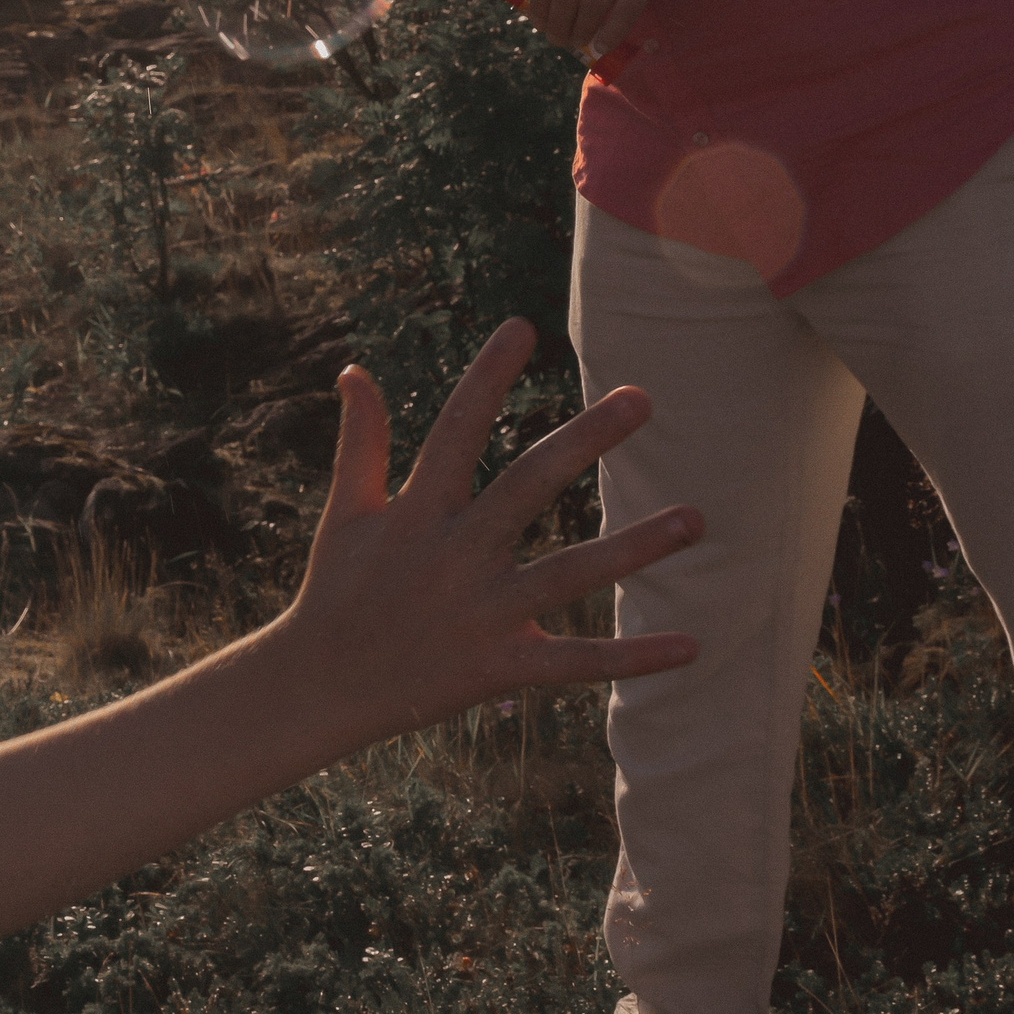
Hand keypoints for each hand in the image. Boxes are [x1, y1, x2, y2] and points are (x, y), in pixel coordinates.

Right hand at [286, 320, 699, 739]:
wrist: (319, 687)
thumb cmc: (335, 589)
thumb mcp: (345, 511)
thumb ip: (361, 441)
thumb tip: (355, 369)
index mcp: (417, 511)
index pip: (455, 430)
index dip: (486, 378)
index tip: (522, 327)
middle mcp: (454, 555)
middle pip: (527, 487)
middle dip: (584, 441)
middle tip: (641, 398)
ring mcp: (480, 614)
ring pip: (567, 574)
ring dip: (634, 548)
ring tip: (695, 518)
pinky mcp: (499, 668)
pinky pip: (575, 662)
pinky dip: (632, 657)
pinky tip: (690, 644)